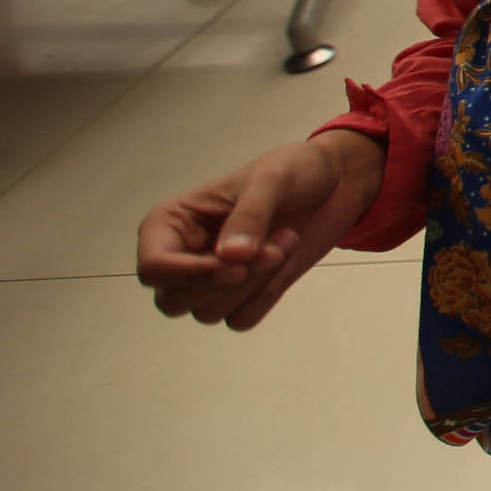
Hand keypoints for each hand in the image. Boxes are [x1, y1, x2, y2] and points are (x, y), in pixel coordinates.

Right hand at [136, 129, 382, 329]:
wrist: (337, 183)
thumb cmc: (295, 171)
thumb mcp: (272, 180)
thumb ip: (249, 216)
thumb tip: (229, 258)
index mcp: (171, 222)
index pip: (153, 267)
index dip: (188, 274)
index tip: (236, 264)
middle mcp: (182, 255)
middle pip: (174, 301)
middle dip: (227, 282)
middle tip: (272, 248)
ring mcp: (209, 278)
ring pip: (208, 312)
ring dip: (254, 285)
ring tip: (285, 240)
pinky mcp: (241, 294)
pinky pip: (241, 319)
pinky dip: (265, 297)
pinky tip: (285, 264)